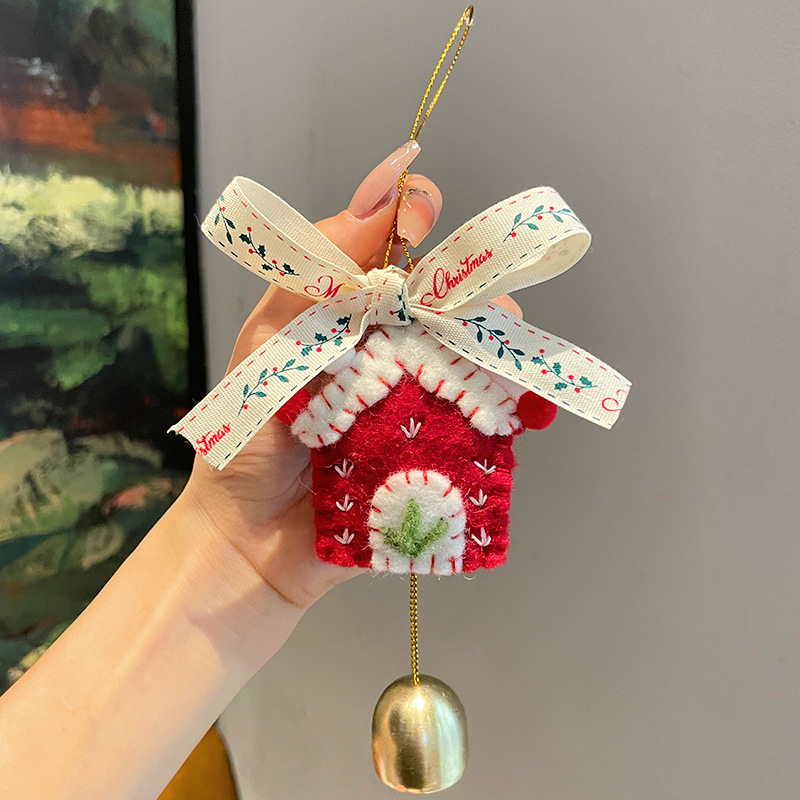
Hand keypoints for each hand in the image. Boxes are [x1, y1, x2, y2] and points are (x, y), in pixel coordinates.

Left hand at [180, 142, 521, 609]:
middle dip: (474, 286)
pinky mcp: (440, 457)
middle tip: (470, 300)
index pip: (393, 250)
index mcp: (347, 318)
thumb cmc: (246, 445)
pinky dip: (512, 411)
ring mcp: (420, 403)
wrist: (249, 546)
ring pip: (479, 356)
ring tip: (501, 353)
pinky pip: (487, 426)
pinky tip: (522, 406)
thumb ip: (312, 274)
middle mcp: (390, 352)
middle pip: (450, 300)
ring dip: (499, 346)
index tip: (421, 213)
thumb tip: (379, 197)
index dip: (413, 219)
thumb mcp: (266, 347)